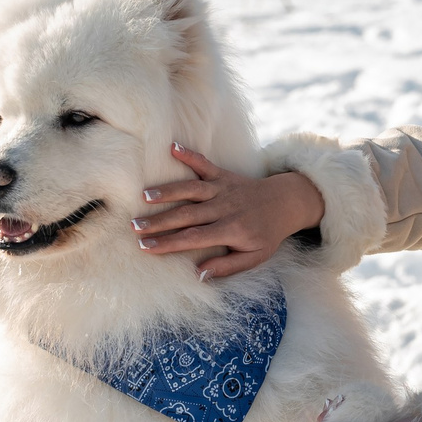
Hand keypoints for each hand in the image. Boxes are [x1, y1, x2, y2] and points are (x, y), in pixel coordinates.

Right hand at [132, 143, 327, 280]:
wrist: (286, 203)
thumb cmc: (266, 234)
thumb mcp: (254, 258)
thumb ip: (227, 267)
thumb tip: (199, 274)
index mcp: (232, 230)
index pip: (195, 238)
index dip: (169, 243)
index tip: (146, 246)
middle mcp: (225, 208)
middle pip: (187, 215)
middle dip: (160, 221)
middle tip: (135, 226)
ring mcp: (224, 189)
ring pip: (192, 190)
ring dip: (168, 191)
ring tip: (144, 195)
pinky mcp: (224, 174)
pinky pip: (205, 164)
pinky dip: (190, 155)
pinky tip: (172, 147)